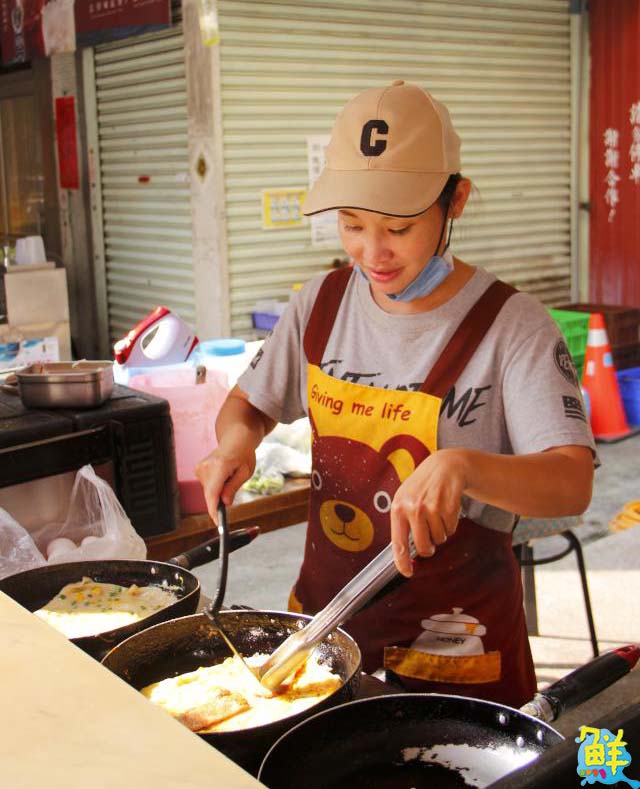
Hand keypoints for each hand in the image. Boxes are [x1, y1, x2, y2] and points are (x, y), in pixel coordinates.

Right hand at [195, 445, 255, 524]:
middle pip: (210, 494)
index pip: (212, 493)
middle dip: (220, 499)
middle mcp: (207, 466)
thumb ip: (233, 488)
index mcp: (220, 466)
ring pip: (208, 491)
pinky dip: (215, 486)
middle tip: (233, 488)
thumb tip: (224, 503)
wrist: (236, 438)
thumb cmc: (244, 454)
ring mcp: (200, 467)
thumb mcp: (245, 472)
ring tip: (230, 475)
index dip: (214, 510)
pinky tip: (223, 474)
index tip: (217, 522)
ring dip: (219, 491)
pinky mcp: (198, 469)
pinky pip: (207, 486)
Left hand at [390, 448, 469, 576]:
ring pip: (439, 538)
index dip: (402, 561)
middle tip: (430, 539)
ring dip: (440, 531)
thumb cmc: (422, 487)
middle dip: (428, 547)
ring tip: (437, 514)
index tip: (407, 572)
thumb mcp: (405, 499)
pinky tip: (446, 509)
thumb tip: (403, 553)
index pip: (398, 542)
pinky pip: (451, 529)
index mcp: (398, 508)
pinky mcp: (449, 506)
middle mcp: (413, 508)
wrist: (445, 466)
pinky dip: (451, 524)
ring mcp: (431, 507)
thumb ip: (403, 523)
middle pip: (423, 546)